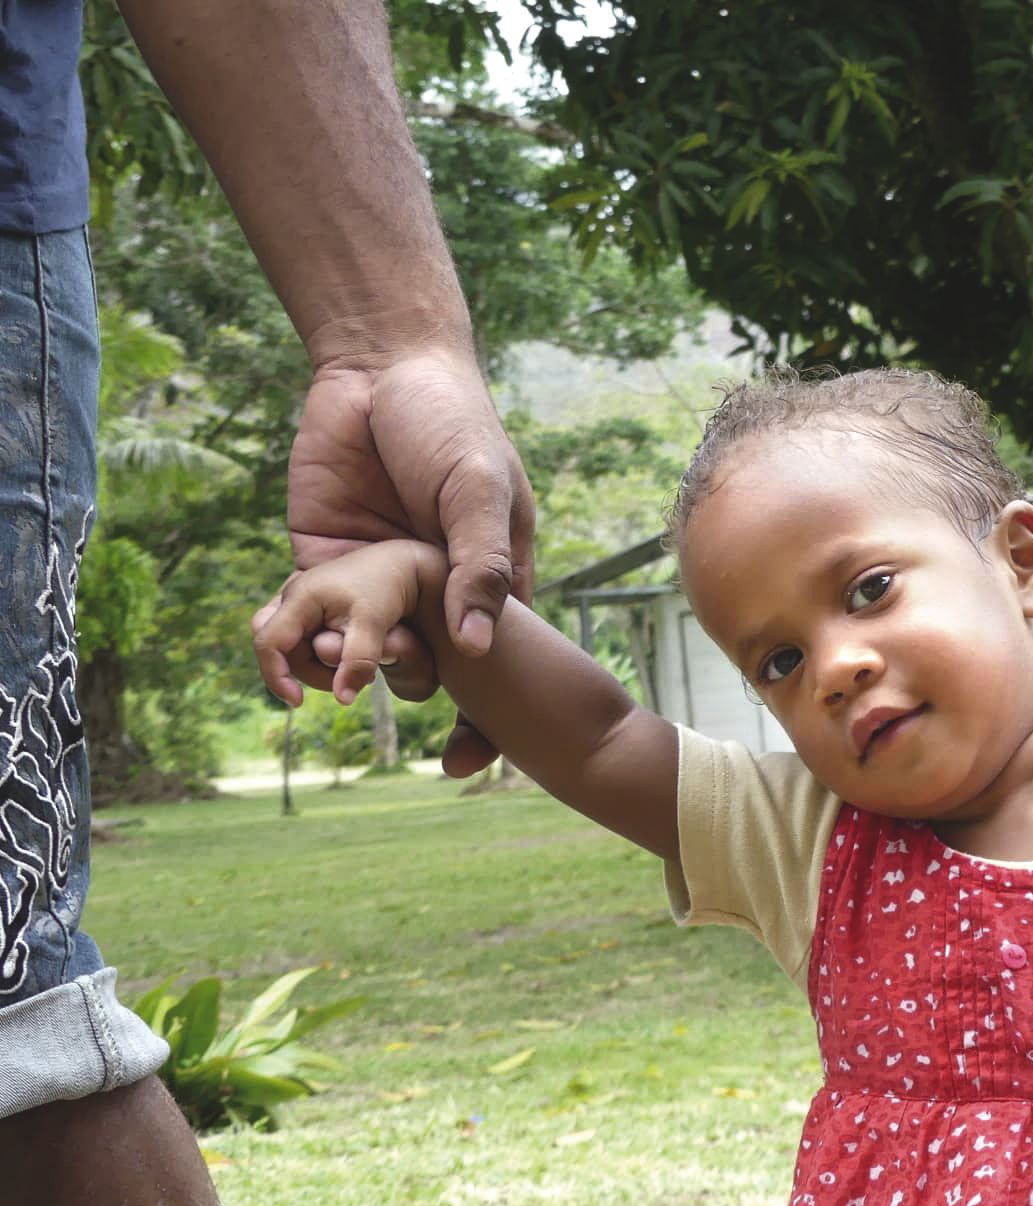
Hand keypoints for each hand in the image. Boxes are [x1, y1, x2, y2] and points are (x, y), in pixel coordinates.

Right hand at [251, 544, 443, 707]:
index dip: (276, 677)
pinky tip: (348, 654)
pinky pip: (299, 637)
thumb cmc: (387, 588)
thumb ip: (357, 661)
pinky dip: (318, 652)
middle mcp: (291, 597)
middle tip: (345, 679)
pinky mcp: (309, 605)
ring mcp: (297, 600)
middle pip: (278, 648)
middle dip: (307, 671)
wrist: (399, 563)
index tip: (297, 702)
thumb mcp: (374, 624)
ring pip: (288, 645)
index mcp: (299, 597)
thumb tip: (343, 700)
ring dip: (314, 663)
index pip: (268, 644)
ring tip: (355, 667)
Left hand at [287, 348, 533, 770]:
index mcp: (489, 582)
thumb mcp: (478, 490)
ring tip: (334, 659)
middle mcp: (434, 591)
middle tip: (381, 675)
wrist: (377, 365)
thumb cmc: (449, 422)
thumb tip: (479, 647)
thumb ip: (481, 565)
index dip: (485, 718)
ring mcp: (377, 580)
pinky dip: (294, 638)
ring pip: (361, 650)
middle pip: (425, 670)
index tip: (463, 761)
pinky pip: (307, 615)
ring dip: (343, 667)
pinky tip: (286, 649)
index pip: (494, 664)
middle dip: (402, 689)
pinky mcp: (322, 562)